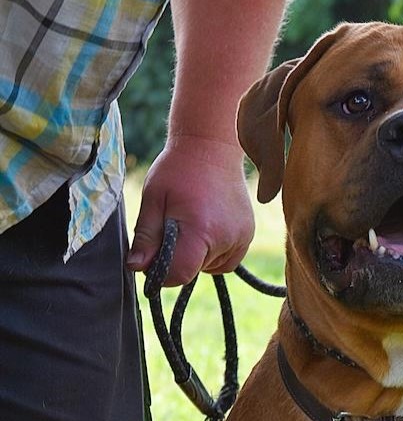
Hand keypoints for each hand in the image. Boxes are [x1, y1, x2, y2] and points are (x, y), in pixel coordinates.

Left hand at [128, 135, 254, 285]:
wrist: (212, 147)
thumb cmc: (178, 170)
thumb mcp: (154, 200)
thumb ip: (146, 237)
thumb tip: (136, 267)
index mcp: (201, 230)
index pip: (180, 273)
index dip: (162, 272)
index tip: (153, 256)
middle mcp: (227, 238)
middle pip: (195, 270)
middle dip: (178, 258)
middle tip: (173, 227)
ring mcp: (242, 238)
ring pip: (210, 267)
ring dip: (197, 256)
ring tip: (191, 225)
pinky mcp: (248, 235)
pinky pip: (227, 260)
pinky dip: (213, 253)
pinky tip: (205, 229)